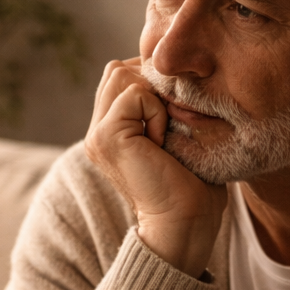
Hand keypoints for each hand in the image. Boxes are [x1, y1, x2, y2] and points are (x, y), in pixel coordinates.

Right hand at [84, 58, 225, 278]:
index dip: (154, 82)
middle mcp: (97, 129)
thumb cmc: (192, 183)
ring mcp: (97, 133)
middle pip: (119, 68)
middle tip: (171, 124)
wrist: (185, 223)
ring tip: (165, 134)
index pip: (124, 72)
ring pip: (122, 74)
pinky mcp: (105, 137)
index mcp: (110, 128)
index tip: (174, 119)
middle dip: (152, 84)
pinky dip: (157, 112)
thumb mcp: (176, 131)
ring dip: (154, 97)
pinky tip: (162, 142)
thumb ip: (162, 101)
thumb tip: (173, 66)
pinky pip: (134, 94)